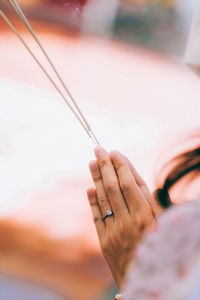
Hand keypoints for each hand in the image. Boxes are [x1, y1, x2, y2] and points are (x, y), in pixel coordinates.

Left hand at [87, 147, 160, 289]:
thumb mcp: (166, 227)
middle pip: (114, 186)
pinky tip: (89, 189)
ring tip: (92, 162)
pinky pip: (97, 217)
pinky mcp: (104, 242)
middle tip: (98, 149)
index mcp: (148, 216)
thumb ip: (156, 206)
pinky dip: (92, 202)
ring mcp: (115, 232)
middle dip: (105, 165)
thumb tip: (145, 186)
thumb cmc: (163, 252)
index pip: (131, 183)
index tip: (115, 152)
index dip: (122, 166)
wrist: (148, 286)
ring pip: (103, 198)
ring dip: (96, 178)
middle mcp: (129, 222)